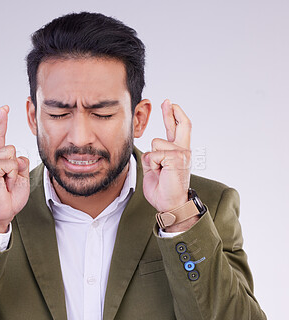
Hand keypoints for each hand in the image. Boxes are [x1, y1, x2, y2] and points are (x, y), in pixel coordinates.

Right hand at [0, 106, 29, 232]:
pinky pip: (9, 162)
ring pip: (9, 150)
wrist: (2, 213)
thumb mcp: (20, 176)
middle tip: (4, 107)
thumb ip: (19, 163)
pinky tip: (6, 182)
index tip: (3, 109)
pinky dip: (13, 173)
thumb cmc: (9, 197)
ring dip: (15, 167)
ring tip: (9, 181)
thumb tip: (18, 156)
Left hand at [142, 99, 192, 229]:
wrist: (169, 204)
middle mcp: (183, 150)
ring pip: (156, 143)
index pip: (178, 129)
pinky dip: (152, 165)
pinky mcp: (177, 158)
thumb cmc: (162, 189)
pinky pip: (154, 154)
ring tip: (160, 171)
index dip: (173, 116)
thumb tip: (151, 145)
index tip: (170, 105)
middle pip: (181, 125)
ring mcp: (182, 153)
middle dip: (171, 112)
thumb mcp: (155, 167)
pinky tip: (161, 173)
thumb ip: (155, 154)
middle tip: (167, 101)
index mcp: (178, 152)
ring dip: (151, 158)